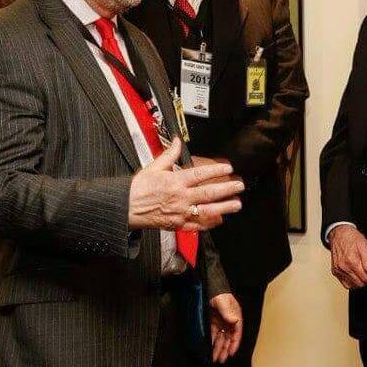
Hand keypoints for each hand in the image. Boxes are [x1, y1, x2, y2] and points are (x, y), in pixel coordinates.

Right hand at [128, 138, 243, 230]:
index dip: (216, 170)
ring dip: (224, 207)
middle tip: (239, 185)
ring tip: (237, 204)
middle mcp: (180, 197)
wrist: (126, 208)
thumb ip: (169, 154)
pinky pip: (197, 225)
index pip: (200, 174)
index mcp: (175, 181)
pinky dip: (209, 223)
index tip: (227, 168)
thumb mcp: (153, 167)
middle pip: (208, 193)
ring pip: (207, 210)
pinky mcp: (177, 224)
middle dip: (226, 189)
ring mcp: (180, 212)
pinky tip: (219, 219)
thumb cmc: (138, 188)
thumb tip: (178, 141)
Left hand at [208, 292, 242, 362]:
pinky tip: (211, 348)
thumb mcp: (224, 302)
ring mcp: (221, 321)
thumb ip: (229, 312)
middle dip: (225, 349)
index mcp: (235, 316)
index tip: (231, 353)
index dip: (234, 344)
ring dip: (219, 348)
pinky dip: (213, 342)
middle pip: (229, 338)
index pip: (236, 333)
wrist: (209, 286)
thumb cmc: (219, 293)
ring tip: (216, 358)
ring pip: (222, 338)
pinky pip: (214, 334)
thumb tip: (235, 321)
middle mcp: (230, 321)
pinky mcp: (214, 321)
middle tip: (221, 360)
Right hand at [329, 225, 366, 289]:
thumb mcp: (363, 245)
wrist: (339, 233)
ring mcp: (337, 269)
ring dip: (360, 284)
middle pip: (358, 283)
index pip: (364, 278)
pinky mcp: (334, 271)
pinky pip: (344, 283)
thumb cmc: (352, 238)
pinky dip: (352, 283)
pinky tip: (357, 278)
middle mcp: (343, 266)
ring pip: (351, 284)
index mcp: (351, 260)